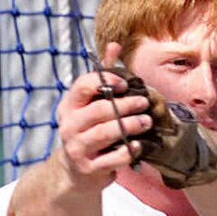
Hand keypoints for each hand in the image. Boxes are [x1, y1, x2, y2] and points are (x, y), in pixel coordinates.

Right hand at [55, 43, 151, 191]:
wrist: (76, 170)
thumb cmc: (88, 129)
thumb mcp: (90, 103)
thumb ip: (103, 75)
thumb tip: (114, 45)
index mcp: (69, 106)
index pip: (83, 86)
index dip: (107, 81)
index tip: (126, 84)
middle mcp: (69, 126)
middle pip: (99, 110)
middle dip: (126, 105)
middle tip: (145, 103)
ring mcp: (77, 148)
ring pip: (106, 133)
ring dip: (131, 126)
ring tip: (147, 122)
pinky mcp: (89, 168)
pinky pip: (113, 158)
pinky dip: (129, 150)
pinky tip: (139, 145)